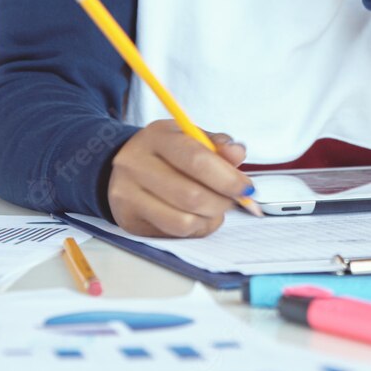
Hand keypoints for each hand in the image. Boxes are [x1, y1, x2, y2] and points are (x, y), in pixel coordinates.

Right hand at [106, 121, 252, 237]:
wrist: (123, 166)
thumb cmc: (165, 151)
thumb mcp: (190, 136)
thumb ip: (217, 144)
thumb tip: (238, 154)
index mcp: (156, 138)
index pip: (197, 160)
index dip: (228, 178)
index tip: (247, 187)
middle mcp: (135, 165)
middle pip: (192, 196)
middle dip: (223, 201)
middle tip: (234, 198)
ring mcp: (128, 196)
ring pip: (184, 220)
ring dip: (211, 217)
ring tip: (216, 206)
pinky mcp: (130, 221)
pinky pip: (175, 234)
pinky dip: (198, 227)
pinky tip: (200, 215)